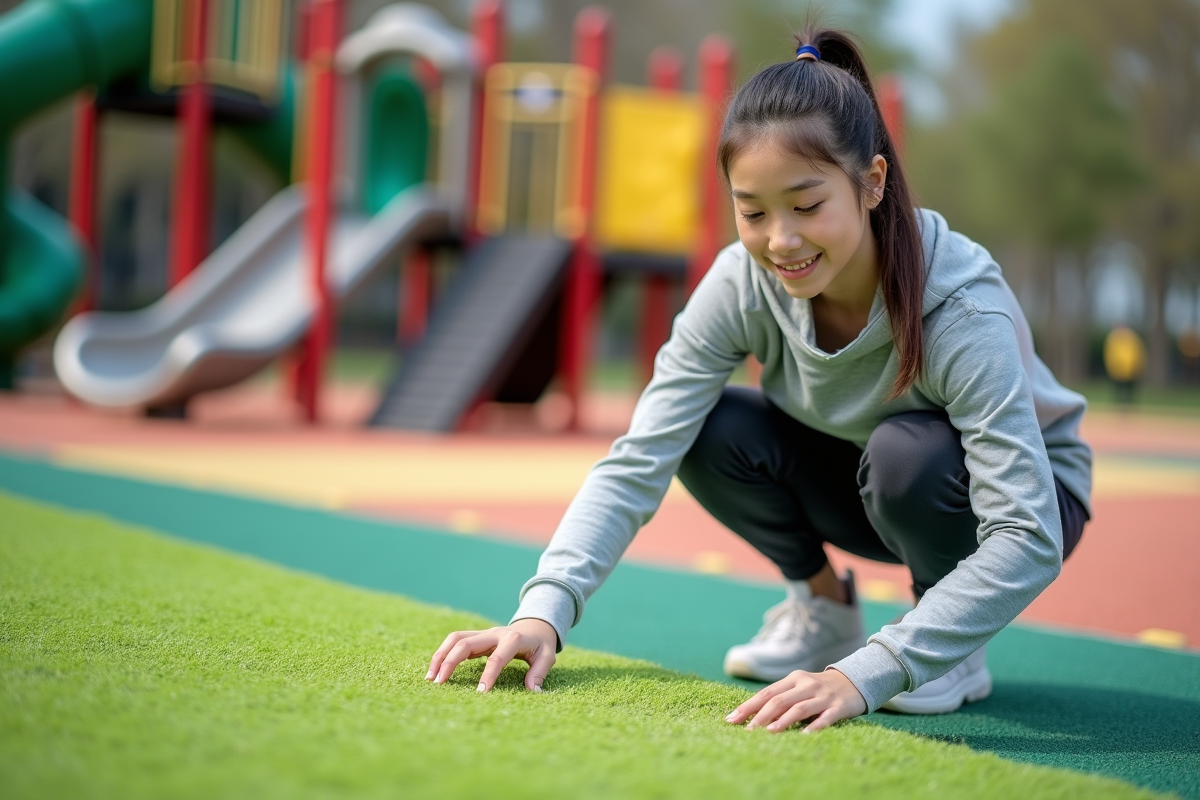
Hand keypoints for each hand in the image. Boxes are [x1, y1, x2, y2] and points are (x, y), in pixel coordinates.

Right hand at [426, 618, 557, 692]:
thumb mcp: (548, 656)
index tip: (480, 693)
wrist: (535, 625)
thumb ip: (540, 672)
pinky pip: (455, 642)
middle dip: (450, 661)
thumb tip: (533, 690)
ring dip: (441, 656)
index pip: (497, 657)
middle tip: (439, 683)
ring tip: (431, 678)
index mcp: (513, 638)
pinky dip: (443, 654)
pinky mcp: (476, 637)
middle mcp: (494, 633)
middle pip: (466, 642)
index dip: (488, 675)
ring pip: (455, 638)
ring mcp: (483, 633)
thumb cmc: (541, 644)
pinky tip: (436, 671)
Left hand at [725, 668, 865, 732]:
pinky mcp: (838, 707)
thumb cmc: (819, 689)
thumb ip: (781, 697)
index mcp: (793, 679)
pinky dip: (813, 728)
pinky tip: (803, 737)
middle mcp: (806, 685)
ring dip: (782, 721)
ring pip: (799, 708)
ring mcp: (822, 696)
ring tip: (769, 732)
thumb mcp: (800, 687)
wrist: (855, 681)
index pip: (767, 692)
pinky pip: (824, 718)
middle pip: (779, 700)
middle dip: (760, 716)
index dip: (748, 706)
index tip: (732, 719)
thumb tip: (752, 715)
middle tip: (747, 731)